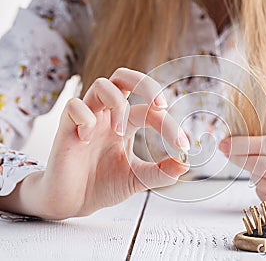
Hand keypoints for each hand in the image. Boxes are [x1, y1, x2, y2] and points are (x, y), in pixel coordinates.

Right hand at [13, 68, 189, 218]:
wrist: (72, 203)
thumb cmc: (103, 186)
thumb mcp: (137, 179)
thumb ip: (160, 172)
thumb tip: (185, 165)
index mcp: (126, 123)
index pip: (150, 110)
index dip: (169, 125)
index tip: (183, 147)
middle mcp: (108, 115)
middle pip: (124, 77)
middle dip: (145, 84)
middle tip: (160, 105)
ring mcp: (87, 119)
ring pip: (101, 85)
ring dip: (117, 105)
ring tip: (119, 133)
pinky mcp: (66, 128)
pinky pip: (74, 106)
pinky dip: (85, 118)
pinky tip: (86, 140)